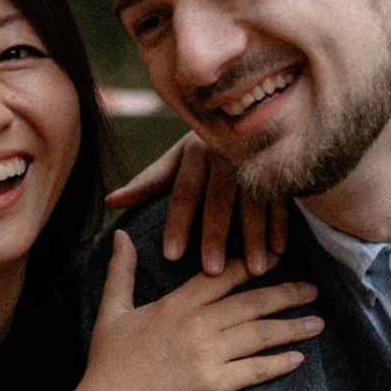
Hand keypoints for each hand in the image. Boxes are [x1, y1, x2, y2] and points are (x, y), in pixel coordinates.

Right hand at [55, 231, 318, 390]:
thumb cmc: (107, 365)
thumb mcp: (110, 312)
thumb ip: (120, 272)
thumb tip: (118, 235)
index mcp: (174, 305)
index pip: (221, 276)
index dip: (251, 265)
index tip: (277, 257)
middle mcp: (195, 324)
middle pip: (251, 302)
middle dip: (286, 294)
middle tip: (313, 290)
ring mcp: (206, 354)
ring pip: (259, 334)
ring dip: (291, 327)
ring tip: (316, 323)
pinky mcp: (213, 385)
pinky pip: (254, 370)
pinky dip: (278, 363)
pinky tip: (297, 358)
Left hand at [105, 133, 287, 276]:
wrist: (243, 119)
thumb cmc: (199, 154)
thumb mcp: (172, 163)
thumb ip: (145, 184)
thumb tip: (110, 201)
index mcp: (192, 152)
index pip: (183, 192)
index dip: (178, 224)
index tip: (171, 256)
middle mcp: (223, 154)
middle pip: (218, 199)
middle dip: (216, 235)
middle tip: (212, 271)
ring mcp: (253, 160)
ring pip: (252, 202)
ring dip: (254, 237)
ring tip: (254, 270)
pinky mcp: (277, 169)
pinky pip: (279, 199)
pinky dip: (279, 225)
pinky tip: (279, 251)